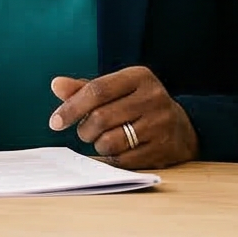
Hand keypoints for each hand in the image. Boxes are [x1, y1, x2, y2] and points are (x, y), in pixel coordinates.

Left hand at [48, 68, 196, 168]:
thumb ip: (85, 89)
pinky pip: (122, 160)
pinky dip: (111, 159)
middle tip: (86, 132)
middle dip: (84, 129)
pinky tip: (116, 151)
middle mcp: (153, 97)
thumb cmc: (139, 106)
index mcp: (139, 76)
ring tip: (104, 140)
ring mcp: (160, 124)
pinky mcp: (163, 149)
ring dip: (98, 145)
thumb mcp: (117, 90)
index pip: (97, 90)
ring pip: (110, 141)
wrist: (182, 128)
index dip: (71, 107)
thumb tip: (56, 84)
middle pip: (100, 118)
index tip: (55, 122)